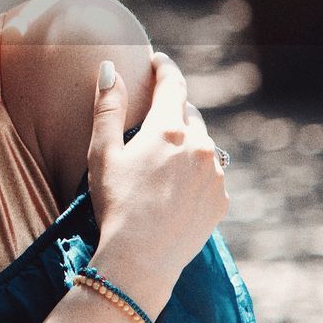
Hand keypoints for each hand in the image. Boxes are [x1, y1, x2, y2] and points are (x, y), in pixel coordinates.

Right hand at [86, 51, 228, 279]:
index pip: (173, 84)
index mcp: (168, 129)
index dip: (164, 68)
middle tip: (150, 123)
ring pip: (202, 144)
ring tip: (160, 164)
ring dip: (185, 144)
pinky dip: (195, 173)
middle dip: (172, 112)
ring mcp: (215, 174)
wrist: (141, 261)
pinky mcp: (221, 200)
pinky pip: (210, 174)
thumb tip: (111, 67)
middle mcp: (200, 145)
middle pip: (188, 114)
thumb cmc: (115, 204)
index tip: (157, 61)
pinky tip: (173, 189)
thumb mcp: (101, 153)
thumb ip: (107, 107)